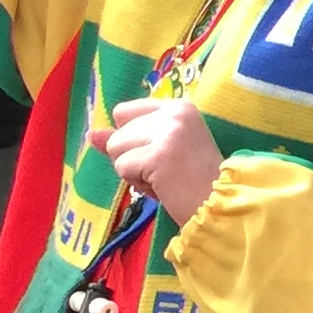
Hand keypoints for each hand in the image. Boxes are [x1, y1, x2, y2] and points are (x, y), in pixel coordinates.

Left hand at [92, 97, 222, 222]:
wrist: (220, 205)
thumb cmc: (195, 181)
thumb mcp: (160, 151)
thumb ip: (127, 139)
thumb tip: (91, 134)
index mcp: (179, 106)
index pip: (124, 112)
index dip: (132, 138)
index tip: (159, 155)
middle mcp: (173, 112)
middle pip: (117, 132)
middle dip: (132, 157)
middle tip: (165, 171)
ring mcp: (167, 131)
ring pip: (115, 148)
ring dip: (133, 172)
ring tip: (163, 179)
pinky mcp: (159, 154)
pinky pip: (123, 167)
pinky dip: (138, 184)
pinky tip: (163, 187)